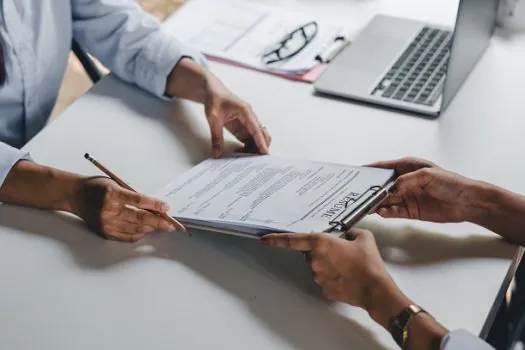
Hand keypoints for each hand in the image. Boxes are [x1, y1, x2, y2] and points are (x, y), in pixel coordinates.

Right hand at [70, 177, 176, 241]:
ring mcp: (106, 224)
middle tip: (171, 224)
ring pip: (135, 229)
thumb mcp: (116, 184)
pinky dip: (140, 234)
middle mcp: (108, 211)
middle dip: (158, 222)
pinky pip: (127, 237)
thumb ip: (133, 195)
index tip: (166, 207)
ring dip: (151, 228)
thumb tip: (154, 207)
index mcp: (112, 194)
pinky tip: (147, 230)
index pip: (139, 201)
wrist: (75, 195)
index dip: (155, 205)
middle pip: (139, 218)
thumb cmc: (96, 186)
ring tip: (162, 227)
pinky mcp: (104, 233)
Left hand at [204, 76, 270, 156]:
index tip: (264, 152)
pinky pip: (248, 139)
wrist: (211, 90)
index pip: (256, 129)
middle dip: (261, 146)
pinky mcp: (242, 127)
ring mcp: (247, 122)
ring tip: (245, 159)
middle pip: (261, 134)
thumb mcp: (213, 118)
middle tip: (257, 160)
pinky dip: (247, 147)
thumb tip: (217, 153)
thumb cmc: (214, 99)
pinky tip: (240, 153)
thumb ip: (216, 136)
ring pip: (256, 138)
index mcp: (245, 111)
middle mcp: (249, 117)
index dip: (261, 141)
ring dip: (253, 148)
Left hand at [261, 230, 410, 326]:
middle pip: (310, 253)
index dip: (277, 239)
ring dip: (329, 265)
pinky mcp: (324, 289)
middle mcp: (315, 260)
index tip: (264, 239)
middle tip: (342, 253)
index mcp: (321, 244)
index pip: (294, 240)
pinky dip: (333, 277)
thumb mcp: (364, 238)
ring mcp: (318, 277)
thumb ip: (351, 232)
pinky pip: (325, 279)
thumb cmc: (369, 262)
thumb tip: (346, 235)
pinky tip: (348, 277)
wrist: (375, 290)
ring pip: (318, 267)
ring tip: (349, 266)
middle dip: (322, 252)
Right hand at [369, 157, 476, 222]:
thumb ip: (407, 181)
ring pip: (385, 200)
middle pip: (381, 186)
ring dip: (376, 203)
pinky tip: (382, 213)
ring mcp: (406, 197)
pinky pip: (393, 212)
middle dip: (370, 190)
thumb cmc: (451, 183)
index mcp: (407, 167)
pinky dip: (386, 212)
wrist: (467, 202)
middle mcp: (403, 182)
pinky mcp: (409, 210)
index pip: (383, 168)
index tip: (357, 174)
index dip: (370, 170)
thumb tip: (391, 189)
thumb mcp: (427, 175)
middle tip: (359, 194)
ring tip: (367, 206)